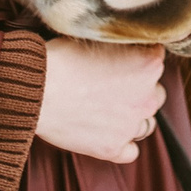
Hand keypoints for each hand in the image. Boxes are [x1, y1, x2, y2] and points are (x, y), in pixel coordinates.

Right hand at [36, 37, 165, 164]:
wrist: (34, 89)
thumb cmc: (60, 59)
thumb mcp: (100, 38)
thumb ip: (124, 45)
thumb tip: (127, 47)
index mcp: (150, 63)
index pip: (156, 61)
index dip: (136, 62)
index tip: (117, 63)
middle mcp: (148, 95)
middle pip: (154, 94)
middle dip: (137, 92)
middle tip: (109, 88)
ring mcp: (132, 124)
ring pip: (146, 124)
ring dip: (131, 118)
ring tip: (103, 112)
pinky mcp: (113, 147)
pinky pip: (131, 152)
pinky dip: (121, 145)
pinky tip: (104, 135)